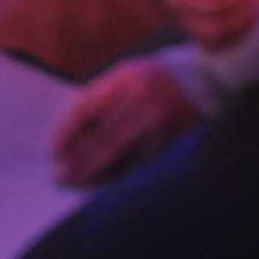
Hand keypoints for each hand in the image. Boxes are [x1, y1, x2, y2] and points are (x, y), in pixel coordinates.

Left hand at [50, 56, 200, 186]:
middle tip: (59, 176)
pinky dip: (117, 172)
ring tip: (75, 182)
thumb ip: (101, 98)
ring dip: (94, 170)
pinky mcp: (172, 135)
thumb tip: (69, 136)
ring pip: (119, 151)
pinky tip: (101, 180)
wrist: (204, 78)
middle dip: (78, 159)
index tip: (53, 151)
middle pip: (102, 135)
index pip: (88, 107)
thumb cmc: (153, 79)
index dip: (67, 132)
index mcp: (126, 76)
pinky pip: (138, 160)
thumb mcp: (126, 76)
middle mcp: (144, 96)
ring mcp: (160, 117)